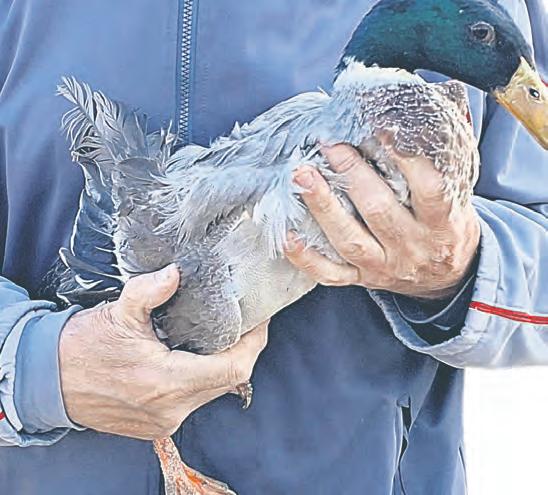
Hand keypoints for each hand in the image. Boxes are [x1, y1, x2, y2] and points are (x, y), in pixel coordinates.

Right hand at [59, 264, 267, 439]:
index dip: (254, 343)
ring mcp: (165, 420)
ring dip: (223, 364)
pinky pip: (195, 401)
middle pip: (229, 380)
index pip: (234, 368)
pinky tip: (197, 357)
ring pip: (213, 391)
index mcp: (166, 381)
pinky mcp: (158, 425)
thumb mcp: (117, 313)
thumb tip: (176, 273)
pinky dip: (203, 378)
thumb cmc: (82, 348)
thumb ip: (149, 291)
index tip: (260, 320)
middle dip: (242, 350)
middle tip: (244, 322)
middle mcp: (171, 408)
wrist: (49, 382)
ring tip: (224, 335)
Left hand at [285, 143, 479, 298]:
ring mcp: (385, 266)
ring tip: (301, 176)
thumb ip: (439, 164)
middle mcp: (412, 247)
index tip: (381, 126)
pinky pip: (330, 273)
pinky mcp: (362, 279)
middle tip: (329, 145)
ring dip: (323, 206)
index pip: (429, 188)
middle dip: (350, 174)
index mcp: (443, 222)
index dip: (407, 158)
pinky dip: (306, 256)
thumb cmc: (447, 227)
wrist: (446, 278)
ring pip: (350, 240)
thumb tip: (415, 114)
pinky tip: (288, 233)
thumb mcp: (459, 195)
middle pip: (379, 211)